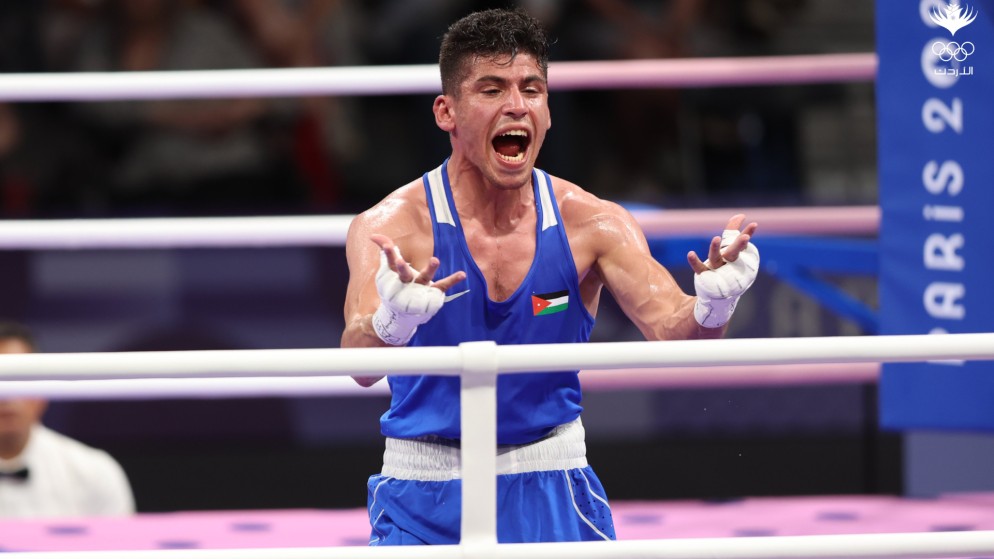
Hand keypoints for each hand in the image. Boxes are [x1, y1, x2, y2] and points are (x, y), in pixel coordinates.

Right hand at [371, 234, 464, 291]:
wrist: (401, 315)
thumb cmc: (395, 287)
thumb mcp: (388, 269)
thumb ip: (385, 249)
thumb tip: (373, 235)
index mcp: (395, 276)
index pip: (390, 263)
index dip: (389, 254)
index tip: (388, 246)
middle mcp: (407, 283)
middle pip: (404, 274)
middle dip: (402, 268)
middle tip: (400, 261)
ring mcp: (420, 289)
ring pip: (424, 278)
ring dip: (429, 269)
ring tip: (435, 259)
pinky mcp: (431, 294)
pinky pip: (442, 286)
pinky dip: (452, 280)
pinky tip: (462, 274)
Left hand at [687, 214, 759, 328]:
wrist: (720, 295)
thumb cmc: (727, 267)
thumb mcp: (730, 248)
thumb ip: (733, 231)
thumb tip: (740, 215)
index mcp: (734, 255)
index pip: (741, 242)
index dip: (747, 233)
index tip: (753, 224)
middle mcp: (727, 262)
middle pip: (733, 252)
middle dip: (739, 244)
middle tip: (745, 237)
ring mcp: (716, 269)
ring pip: (716, 258)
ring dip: (716, 248)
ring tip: (716, 238)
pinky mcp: (704, 275)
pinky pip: (699, 268)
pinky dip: (694, 261)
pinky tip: (690, 253)